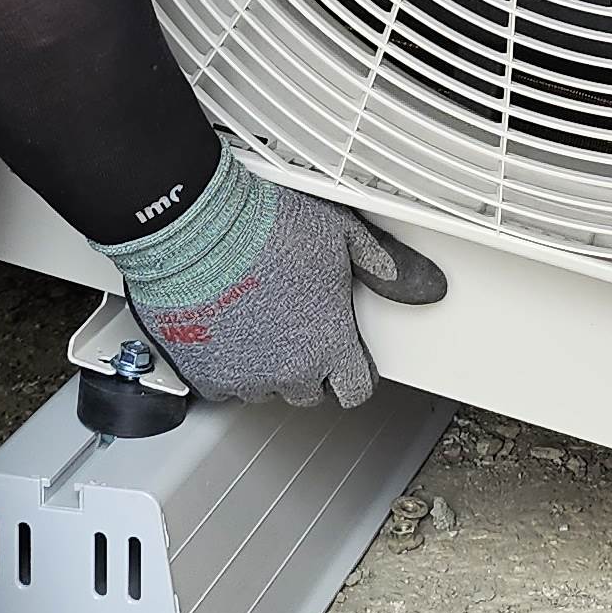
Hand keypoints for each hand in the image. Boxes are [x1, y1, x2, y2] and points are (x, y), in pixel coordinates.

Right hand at [108, 145, 447, 407]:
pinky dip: (227, 362)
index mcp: (329, 344)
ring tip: (257, 315)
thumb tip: (417, 282)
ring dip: (266, 362)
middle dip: (307, 362)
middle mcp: (288, 372)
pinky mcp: (204, 374)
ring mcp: (244, 377)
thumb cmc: (264, 223)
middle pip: (308, 390)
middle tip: (295, 320)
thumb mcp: (340, 232)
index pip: (356, 390)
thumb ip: (382, 264)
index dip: (354, 373)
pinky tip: (226, 326)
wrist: (194, 221)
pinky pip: (225, 384)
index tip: (347, 358)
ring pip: (265, 386)